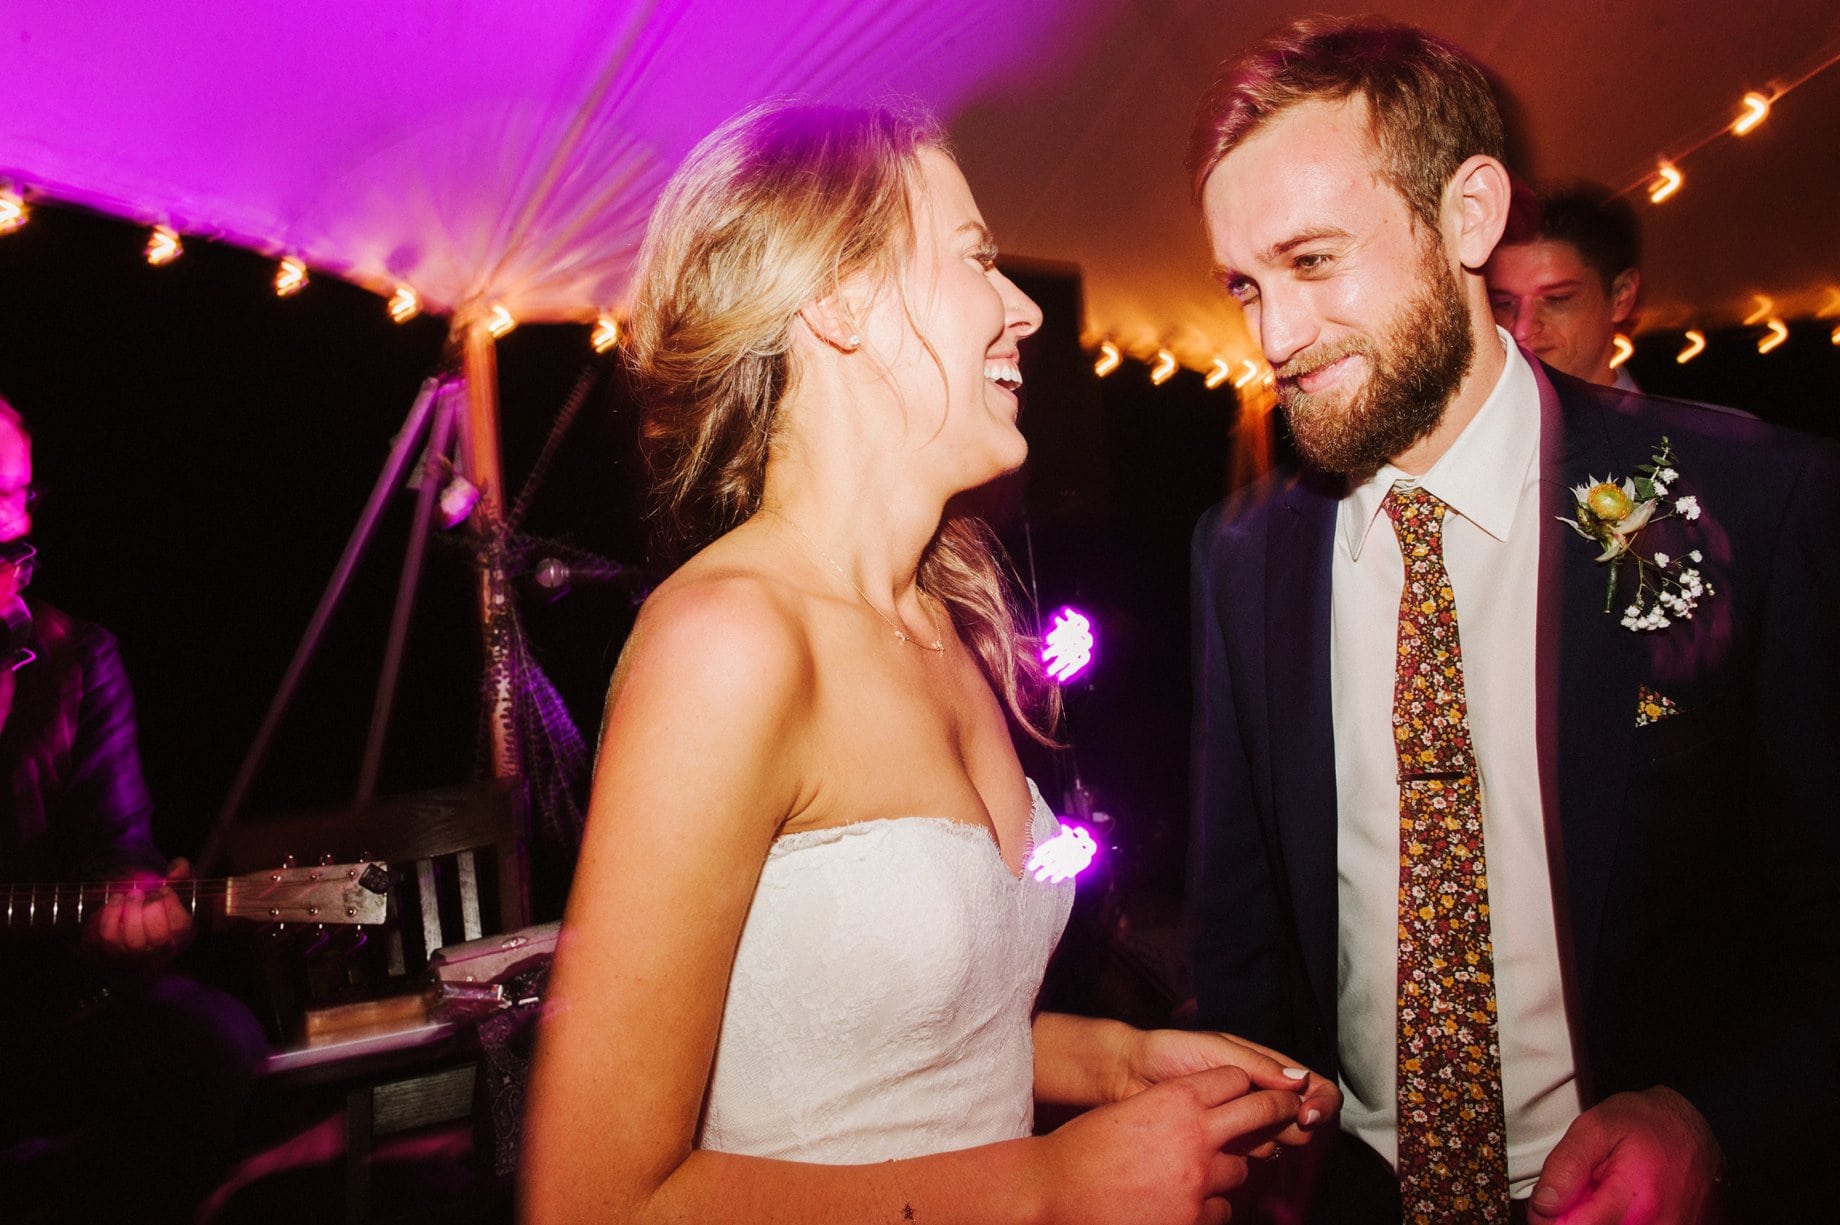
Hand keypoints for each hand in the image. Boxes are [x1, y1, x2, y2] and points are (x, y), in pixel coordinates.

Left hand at [86, 858, 195, 957]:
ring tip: (133, 893)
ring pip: (133, 937)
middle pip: (157, 935)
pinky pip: (109, 934)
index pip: (180, 926)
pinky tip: (118, 898)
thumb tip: (178, 867)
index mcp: (181, 932)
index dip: (172, 905)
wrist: (138, 919)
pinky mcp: (113, 947)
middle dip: (151, 908)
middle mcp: (159, 946)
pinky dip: (111, 914)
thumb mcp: (175, 888)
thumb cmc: (161, 903)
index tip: (164, 889)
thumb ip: (180, 875)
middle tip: (146, 892)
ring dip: (132, 910)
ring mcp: (136, 950)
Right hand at [1039, 1063, 1301, 1224]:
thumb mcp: (1131, 1113)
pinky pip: (1222, 1210)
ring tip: (1199, 1175)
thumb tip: (1200, 1115)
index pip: (1233, 1080)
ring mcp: (1199, 1180)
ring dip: (1226, 1170)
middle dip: (1278, 1111)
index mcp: (1176, 1098)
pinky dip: (1209, 1206)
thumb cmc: (1082, 1150)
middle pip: (1259, 1114)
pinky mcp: (1193, 1218)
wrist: (1054, 1192)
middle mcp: (1196, 1135)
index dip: (1244, 1084)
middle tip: (1292, 1111)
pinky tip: (1185, 1204)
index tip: (1255, 1088)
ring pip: (1241, 1169)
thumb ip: (1171, 1111)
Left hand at [1121, 1028, 1340, 1149]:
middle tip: (1267, 1123)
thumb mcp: (1215, 1049)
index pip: (1313, 1085)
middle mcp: (1262, 1094)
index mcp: (1265, 1066)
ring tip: (1232, 1128)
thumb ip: (1257, 1065)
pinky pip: (1252, 1157)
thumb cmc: (1168, 1052)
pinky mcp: (1227, 1144)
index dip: (1321, 1102)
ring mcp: (1246, 1121)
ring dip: (1267, 1139)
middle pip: (1304, 1119)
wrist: (1129, 1075)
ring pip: (1280, 1141)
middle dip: (1296, 1125)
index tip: (1306, 1114)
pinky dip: (1245, 1154)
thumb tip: (1300, 1080)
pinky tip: (1221, 1143)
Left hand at [1527, 1087, 1723, 1223]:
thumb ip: (1565, 1167)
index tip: (1549, 1203)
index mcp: (1636, 1198)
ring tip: (1605, 1194)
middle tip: (1583, 1192)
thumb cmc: (1649, 1124)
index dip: (1550, 1217)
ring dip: (1598, 1219)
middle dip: (1576, 1218)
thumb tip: (1544, 1205)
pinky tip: (1620, 1208)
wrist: (1698, 1129)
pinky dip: (1619, 1222)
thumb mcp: (1596, 1128)